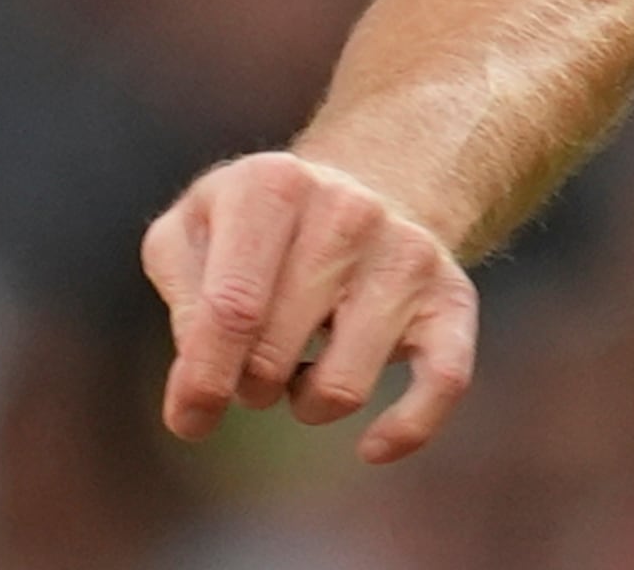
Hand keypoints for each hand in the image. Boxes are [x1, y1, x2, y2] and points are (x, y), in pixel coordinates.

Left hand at [140, 152, 478, 464]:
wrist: (360, 187)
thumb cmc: (257, 228)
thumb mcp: (192, 230)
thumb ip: (181, 298)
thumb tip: (197, 384)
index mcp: (272, 186)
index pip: (231, 309)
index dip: (203, 380)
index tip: (188, 420)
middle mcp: (347, 211)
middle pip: (273, 357)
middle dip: (248, 385)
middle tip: (250, 366)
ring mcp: (406, 253)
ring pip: (343, 388)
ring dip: (305, 405)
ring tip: (298, 369)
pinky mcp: (451, 296)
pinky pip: (441, 386)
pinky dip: (402, 431)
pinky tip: (370, 446)